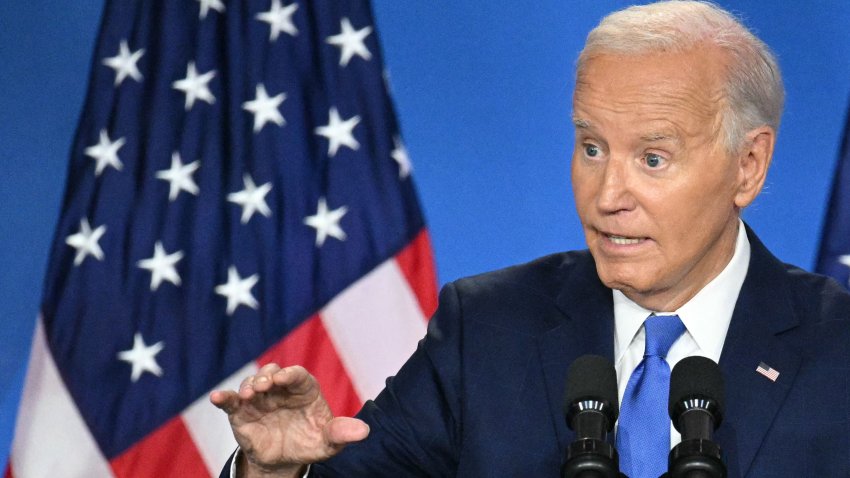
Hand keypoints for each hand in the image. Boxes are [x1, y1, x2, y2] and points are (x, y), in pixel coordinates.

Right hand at [210, 364, 369, 476]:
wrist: (285, 460)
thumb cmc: (310, 442)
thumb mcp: (328, 442)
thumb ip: (342, 434)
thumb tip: (365, 431)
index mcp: (303, 389)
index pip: (297, 375)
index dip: (291, 374)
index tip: (285, 378)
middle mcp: (280, 389)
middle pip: (272, 374)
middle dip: (267, 376)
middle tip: (265, 385)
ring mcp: (259, 399)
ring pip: (251, 383)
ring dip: (248, 385)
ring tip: (249, 394)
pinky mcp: (241, 413)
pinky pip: (230, 402)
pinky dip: (222, 397)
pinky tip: (216, 397)